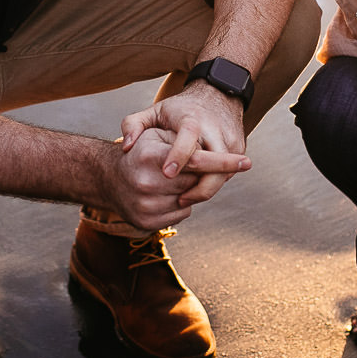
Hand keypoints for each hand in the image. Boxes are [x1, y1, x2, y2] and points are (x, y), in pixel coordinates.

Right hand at [108, 126, 251, 230]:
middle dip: (199, 174)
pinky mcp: (146, 223)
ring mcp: (146, 206)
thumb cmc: (140, 151)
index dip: (224, 162)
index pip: (197, 161)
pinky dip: (180, 205)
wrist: (109, 178)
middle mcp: (146, 182)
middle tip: (188, 168)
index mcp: (150, 156)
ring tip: (170, 181)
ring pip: (191, 200)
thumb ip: (182, 139)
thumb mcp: (155, 134)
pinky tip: (165, 195)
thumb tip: (209, 153)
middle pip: (196, 182)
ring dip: (189, 190)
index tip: (247, 162)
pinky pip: (181, 214)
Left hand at [120, 85, 251, 205]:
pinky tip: (196, 188)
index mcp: (192, 119)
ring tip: (184, 197)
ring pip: (223, 173)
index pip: (188, 138)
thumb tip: (126, 146)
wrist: (218, 96)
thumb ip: (134, 125)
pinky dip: (213, 183)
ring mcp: (230, 139)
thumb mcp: (154, 111)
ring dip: (205, 189)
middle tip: (180, 200)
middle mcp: (215, 129)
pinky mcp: (239, 148)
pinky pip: (227, 173)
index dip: (178, 155)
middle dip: (200, 186)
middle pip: (214, 163)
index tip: (167, 173)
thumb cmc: (181, 109)